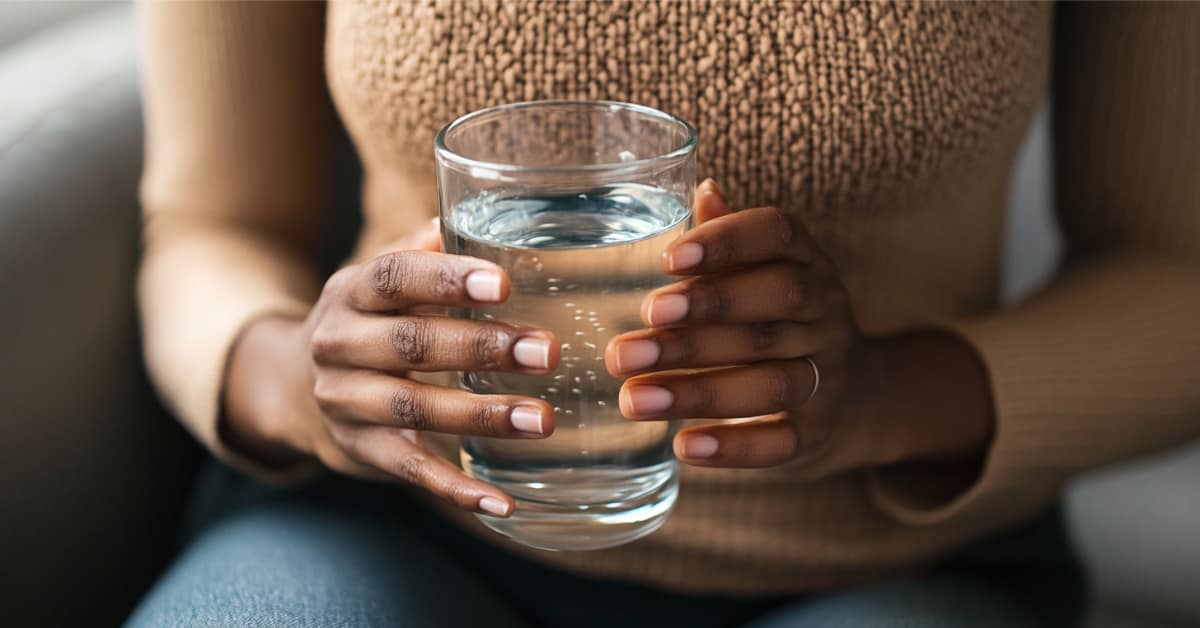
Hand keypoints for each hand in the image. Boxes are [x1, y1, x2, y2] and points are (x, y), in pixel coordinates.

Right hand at [224, 223, 558, 515]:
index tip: (502, 283)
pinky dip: (456, 489)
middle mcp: (339, 343)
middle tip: (546, 352)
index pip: (394, 277)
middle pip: (410, 344)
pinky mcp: (359, 451)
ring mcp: (344, 401)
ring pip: (412, 409)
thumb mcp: (381, 279)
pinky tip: (502, 500)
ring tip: (540, 419)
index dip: (446, 279)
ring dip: (480, 416)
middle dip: (482, 348)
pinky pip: (410, 473)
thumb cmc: (369, 321)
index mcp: (352, 291)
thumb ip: (427, 249)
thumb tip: (483, 211)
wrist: (293, 386)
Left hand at [604, 181, 993, 478]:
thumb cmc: (779, 319)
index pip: (778, 236)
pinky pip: (782, 442)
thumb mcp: (765, 271)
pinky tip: (682, 446)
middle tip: (626, 343)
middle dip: (698, 321)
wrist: (855, 396)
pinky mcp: (817, 433)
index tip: (668, 260)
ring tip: (632, 398)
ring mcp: (827, 376)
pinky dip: (733, 447)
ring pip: (770, 381)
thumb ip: (728, 238)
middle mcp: (824, 314)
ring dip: (697, 390)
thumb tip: (701, 188)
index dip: (727, 244)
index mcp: (807, 262)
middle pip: (771, 309)